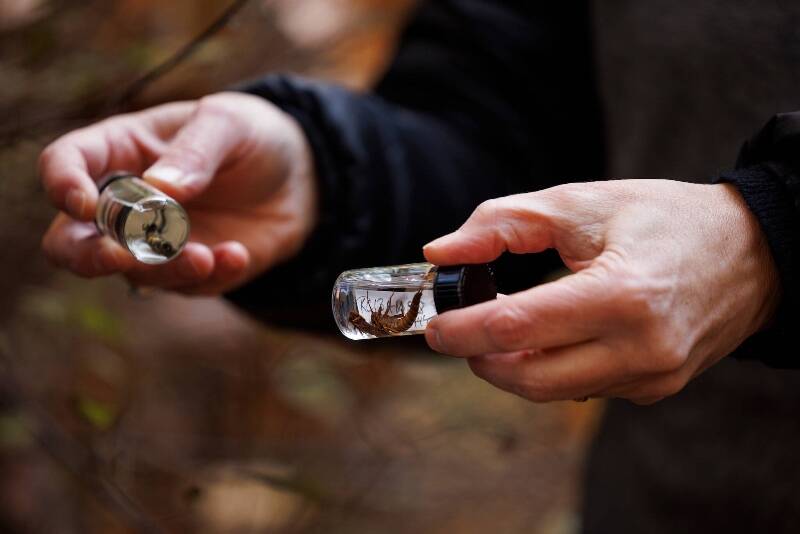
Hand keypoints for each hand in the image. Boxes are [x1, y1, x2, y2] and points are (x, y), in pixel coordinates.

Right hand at [40, 92, 315, 293]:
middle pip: (70, 240)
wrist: (301, 177)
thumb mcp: (229, 123)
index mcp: (120, 150)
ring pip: (130, 272)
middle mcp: (125, 202)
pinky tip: (237, 254)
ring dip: (164, 268)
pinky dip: (210, 276)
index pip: (64, 164)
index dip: (62, 185)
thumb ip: (195, 152)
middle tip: (121, 256)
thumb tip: (158, 189)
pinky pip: (185, 286)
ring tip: (208, 254)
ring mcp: (154, 242)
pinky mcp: (188, 270)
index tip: (85, 203)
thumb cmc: (251, 135)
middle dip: (87, 255)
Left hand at [423, 180, 779, 403]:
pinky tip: (551, 337)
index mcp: (622, 294)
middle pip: (529, 377)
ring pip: (553, 390)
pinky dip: (552, 368)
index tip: (435, 325)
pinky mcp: (656, 388)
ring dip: (512, 366)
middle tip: (459, 330)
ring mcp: (653, 376)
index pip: (518, 327)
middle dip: (480, 357)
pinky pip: (584, 389)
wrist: (750, 252)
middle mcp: (642, 348)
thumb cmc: (664, 219)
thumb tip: (441, 253)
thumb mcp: (582, 202)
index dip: (464, 330)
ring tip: (502, 327)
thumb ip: (503, 223)